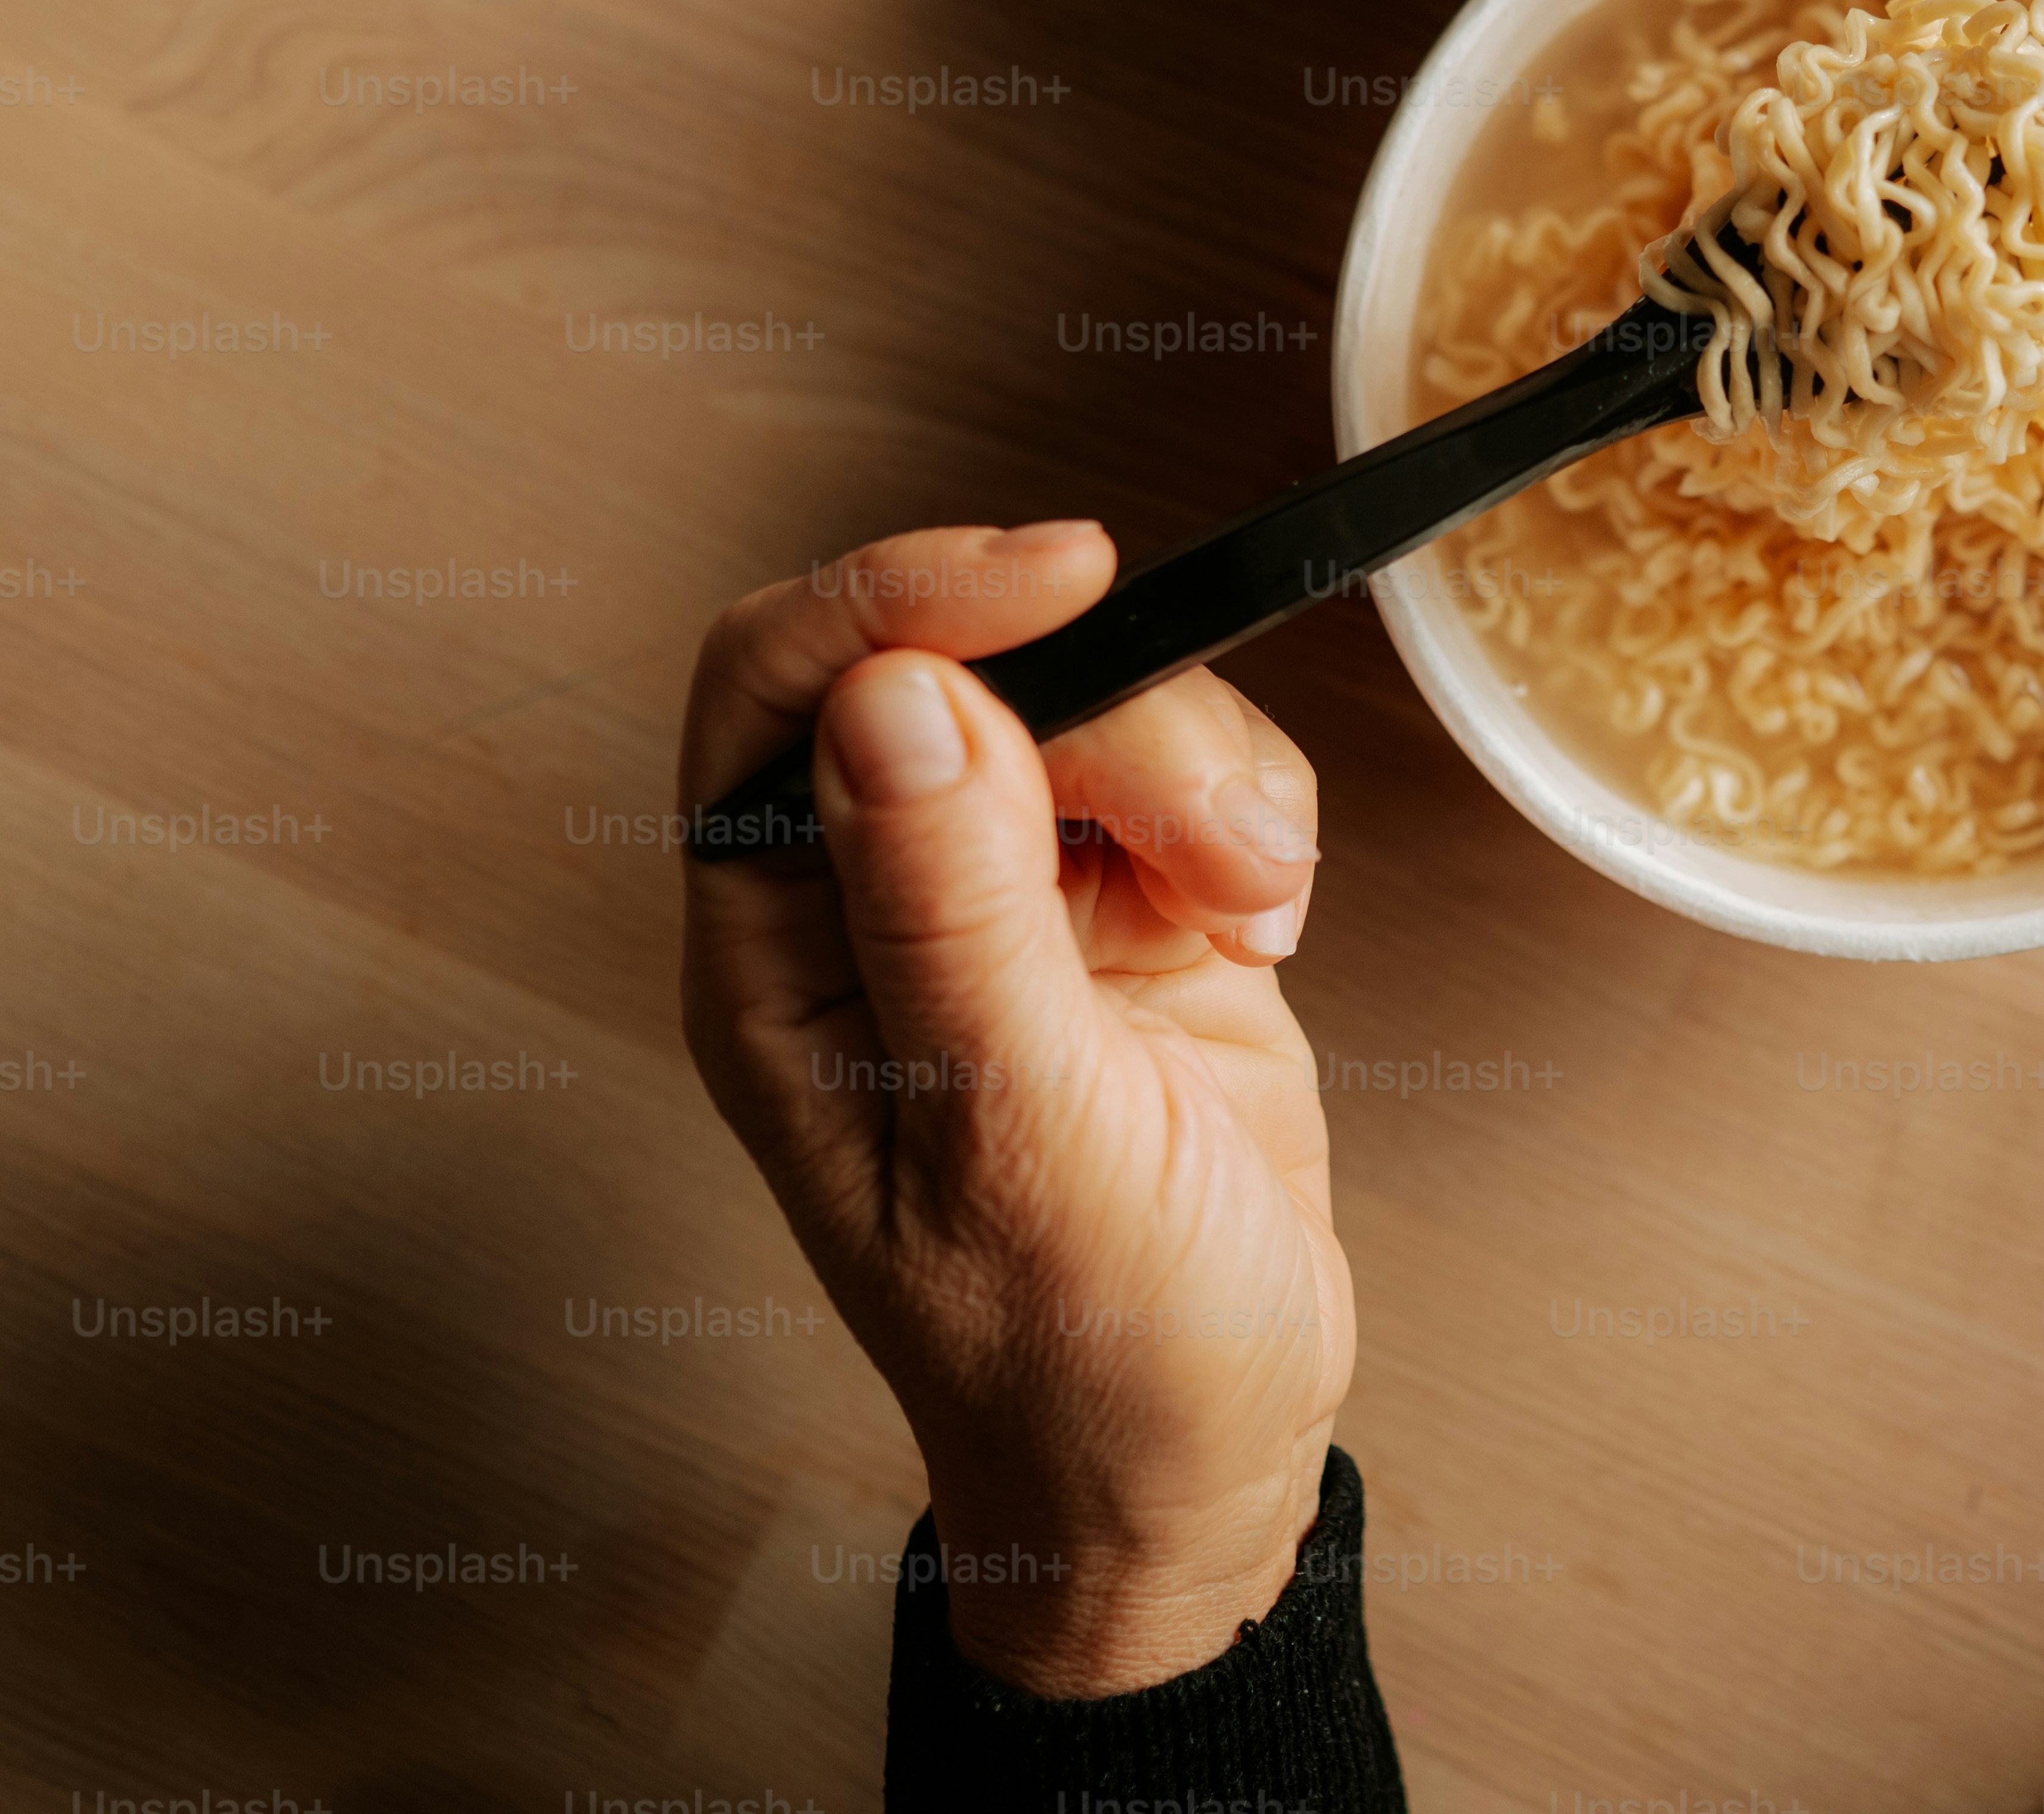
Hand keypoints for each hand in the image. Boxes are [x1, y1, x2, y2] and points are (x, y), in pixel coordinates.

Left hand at [677, 522, 1349, 1696]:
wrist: (1208, 1466)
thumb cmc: (1082, 1367)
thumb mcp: (1018, 1142)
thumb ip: (951, 910)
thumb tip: (895, 693)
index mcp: (780, 958)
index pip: (784, 684)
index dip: (907, 597)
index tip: (1066, 578)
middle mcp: (875, 905)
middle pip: (972, 666)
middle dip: (1115, 717)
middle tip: (1210, 847)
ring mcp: (1008, 897)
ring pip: (1100, 698)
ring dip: (1204, 779)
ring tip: (1249, 915)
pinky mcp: (1129, 904)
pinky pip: (1192, 767)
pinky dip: (1253, 821)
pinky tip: (1263, 934)